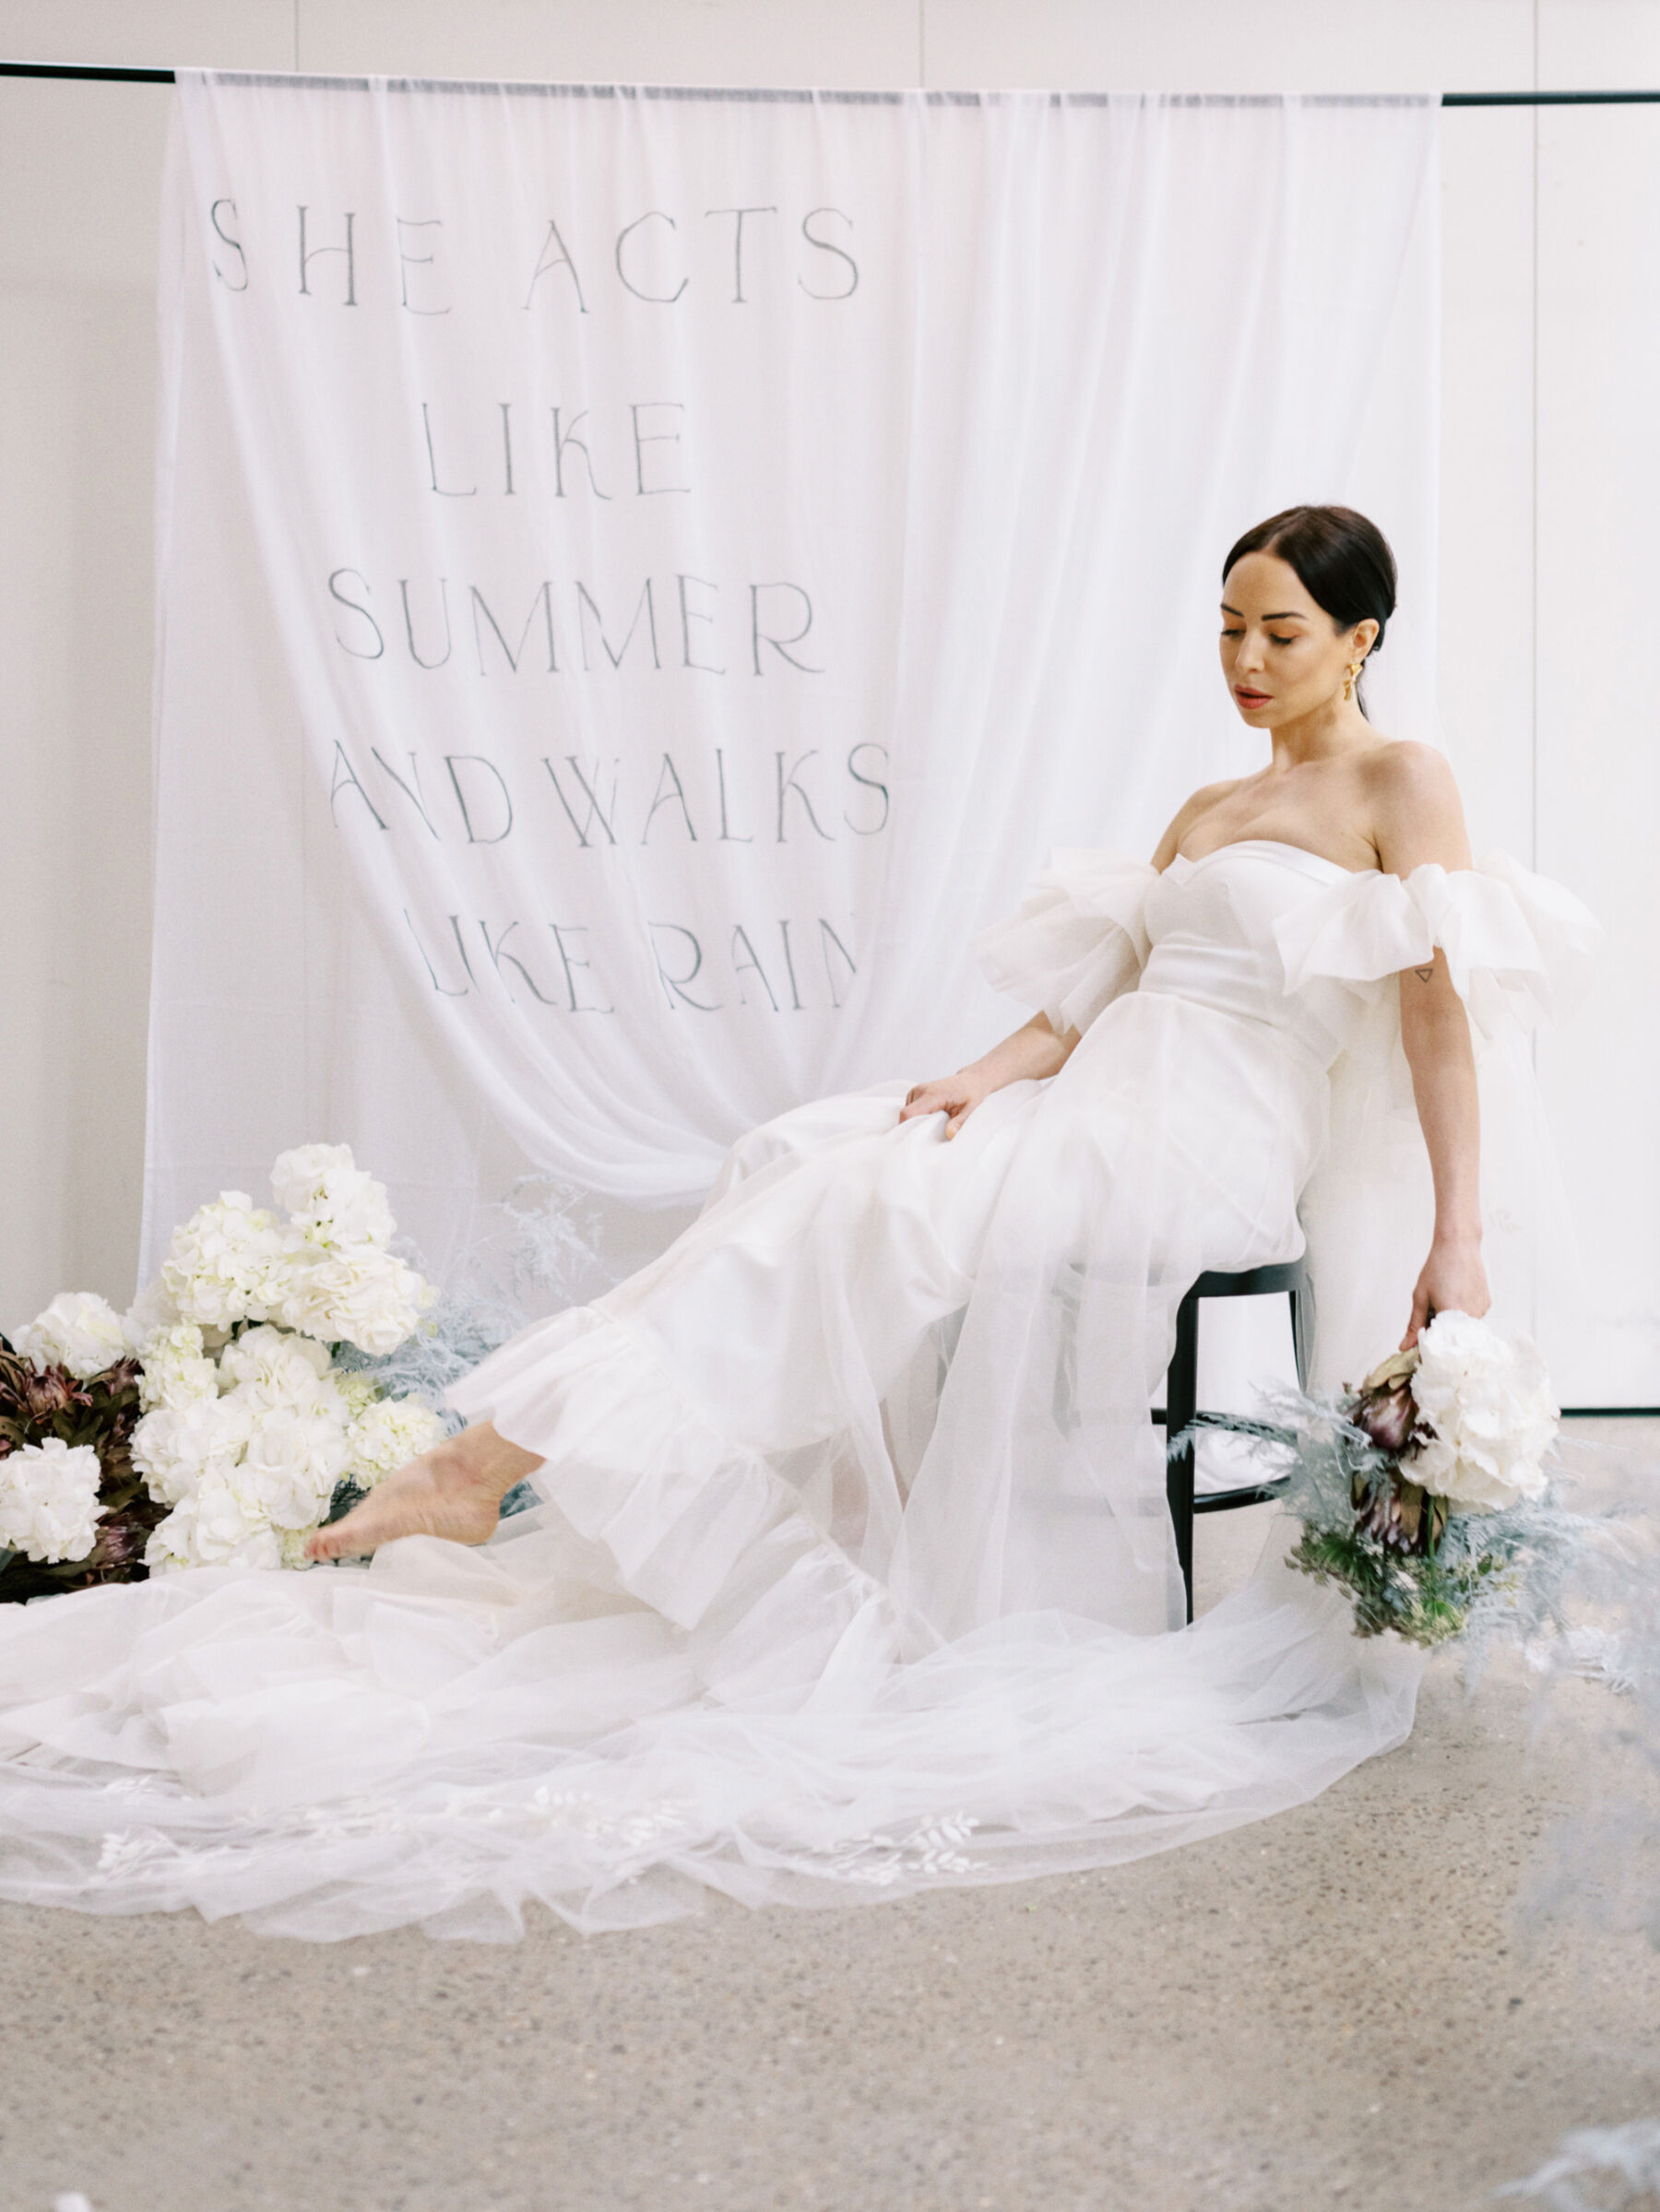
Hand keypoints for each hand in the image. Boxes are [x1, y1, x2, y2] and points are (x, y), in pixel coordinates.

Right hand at [899, 1069, 991, 1139]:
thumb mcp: (972, 1110)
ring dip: (916, 1124)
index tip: (914, 1143)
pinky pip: (910, 1111)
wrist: (970, 1082)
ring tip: (934, 1126)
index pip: (909, 1113)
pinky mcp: (915, 1094)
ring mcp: (916, 1092)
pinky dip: (917, 1119)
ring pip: (907, 1115)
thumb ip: (960, 1122)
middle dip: (913, 1129)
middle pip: (906, 1116)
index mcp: (933, 1094)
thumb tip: (949, 1134)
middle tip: (930, 1138)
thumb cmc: (971, 1095)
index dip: (907, 1129)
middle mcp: (920, 1091)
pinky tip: (931, 1120)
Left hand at [1401, 1234, 1489, 1348]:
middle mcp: (1472, 1315)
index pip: (1440, 1343)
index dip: (1429, 1346)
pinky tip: (1455, 1298)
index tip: (1420, 1347)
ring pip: (1464, 1329)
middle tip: (1430, 1320)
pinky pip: (1473, 1318)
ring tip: (1443, 1303)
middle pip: (1453, 1337)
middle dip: (1441, 1336)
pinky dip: (1462, 1316)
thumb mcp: (1421, 1296)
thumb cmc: (1436, 1268)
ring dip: (1452, 1325)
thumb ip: (1414, 1324)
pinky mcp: (1487, 1304)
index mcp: (1452, 1313)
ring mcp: (1482, 1310)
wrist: (1459, 1246)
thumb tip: (1404, 1347)